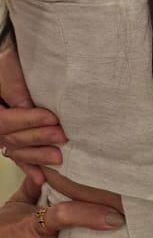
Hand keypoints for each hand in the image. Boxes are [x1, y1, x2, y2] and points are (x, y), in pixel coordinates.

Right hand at [0, 34, 63, 176]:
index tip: (52, 118)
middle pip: (11, 137)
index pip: (6, 121)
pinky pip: (14, 154)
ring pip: (15, 149)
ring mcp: (0, 133)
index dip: (29, 120)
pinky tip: (41, 178)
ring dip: (36, 156)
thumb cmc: (4, 59)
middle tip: (62, 137)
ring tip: (58, 159)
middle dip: (37, 138)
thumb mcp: (6, 68)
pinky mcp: (8, 136)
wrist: (2, 60)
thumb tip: (32, 109)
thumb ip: (16, 90)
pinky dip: (27, 166)